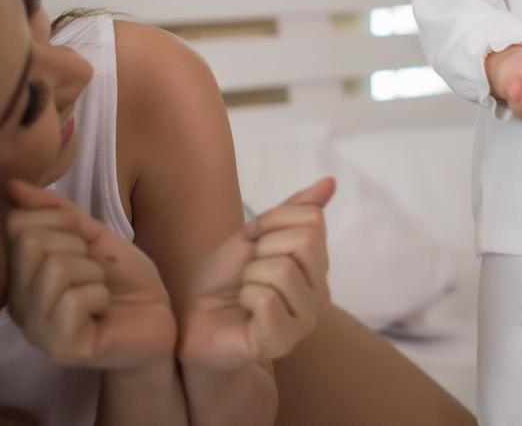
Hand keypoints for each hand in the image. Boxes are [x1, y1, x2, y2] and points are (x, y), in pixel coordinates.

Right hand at [5, 179, 175, 368]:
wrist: (159, 317)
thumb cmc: (125, 279)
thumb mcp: (92, 235)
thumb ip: (54, 212)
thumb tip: (11, 184)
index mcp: (20, 276)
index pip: (16, 224)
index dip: (62, 223)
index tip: (84, 244)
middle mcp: (18, 305)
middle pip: (33, 243)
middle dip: (79, 248)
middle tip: (95, 272)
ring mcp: (36, 330)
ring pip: (55, 270)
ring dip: (93, 273)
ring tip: (100, 291)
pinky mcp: (60, 348)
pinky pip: (75, 298)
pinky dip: (100, 296)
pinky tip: (103, 312)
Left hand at [179, 177, 337, 369]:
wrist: (191, 318)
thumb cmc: (222, 278)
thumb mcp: (254, 235)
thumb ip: (294, 211)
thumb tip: (330, 181)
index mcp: (317, 265)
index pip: (313, 220)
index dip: (272, 222)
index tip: (253, 240)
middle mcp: (320, 293)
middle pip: (304, 243)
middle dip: (264, 248)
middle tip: (249, 269)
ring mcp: (305, 320)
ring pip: (283, 271)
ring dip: (250, 276)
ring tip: (244, 292)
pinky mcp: (283, 341)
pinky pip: (266, 299)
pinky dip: (245, 297)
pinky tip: (244, 310)